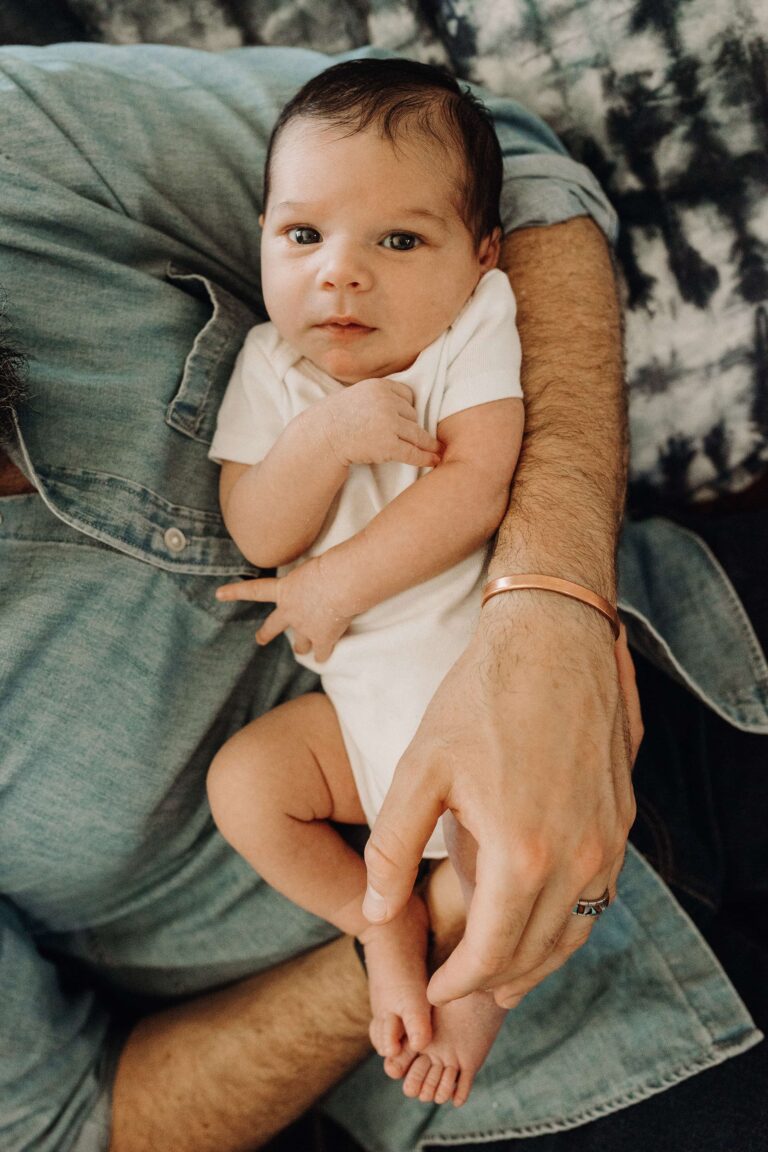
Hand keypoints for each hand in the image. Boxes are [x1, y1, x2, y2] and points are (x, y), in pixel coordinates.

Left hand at [216, 555, 352, 661]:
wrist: (342, 583)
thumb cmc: (332, 565)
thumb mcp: (312, 565)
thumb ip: (308, 576)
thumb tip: (320, 577)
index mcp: (284, 591)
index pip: (254, 590)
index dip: (235, 592)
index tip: (218, 594)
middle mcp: (291, 613)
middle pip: (273, 626)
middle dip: (265, 634)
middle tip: (259, 640)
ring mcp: (306, 628)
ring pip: (301, 645)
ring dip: (303, 647)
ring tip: (304, 650)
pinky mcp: (323, 640)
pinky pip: (321, 654)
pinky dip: (324, 654)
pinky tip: (324, 656)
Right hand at [320, 378, 441, 467]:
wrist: (323, 437)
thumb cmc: (339, 418)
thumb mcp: (360, 395)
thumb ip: (381, 396)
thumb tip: (410, 404)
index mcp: (380, 387)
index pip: (407, 395)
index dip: (407, 408)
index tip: (406, 418)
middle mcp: (386, 402)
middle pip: (412, 414)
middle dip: (409, 425)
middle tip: (408, 437)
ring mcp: (388, 424)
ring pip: (417, 433)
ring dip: (426, 443)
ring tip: (436, 450)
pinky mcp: (388, 445)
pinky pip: (413, 452)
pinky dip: (425, 458)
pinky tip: (434, 460)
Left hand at [362, 598, 640, 1008]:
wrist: (552, 636)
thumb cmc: (479, 696)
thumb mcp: (420, 768)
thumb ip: (393, 847)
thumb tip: (373, 911)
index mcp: (524, 853)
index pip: (493, 952)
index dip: (461, 980)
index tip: (434, 987)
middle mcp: (579, 856)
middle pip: (539, 951)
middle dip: (496, 979)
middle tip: (461, 984)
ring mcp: (609, 838)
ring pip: (578, 930)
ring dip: (538, 959)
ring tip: (501, 971)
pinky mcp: (622, 817)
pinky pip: (600, 894)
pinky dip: (569, 920)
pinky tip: (540, 915)